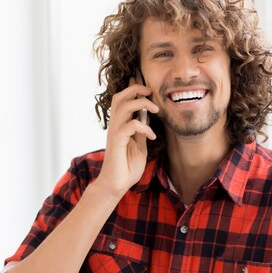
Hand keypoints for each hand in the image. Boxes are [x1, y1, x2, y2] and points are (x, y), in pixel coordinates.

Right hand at [96, 77, 158, 197]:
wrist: (116, 185)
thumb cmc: (127, 167)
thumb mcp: (139, 145)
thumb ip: (141, 131)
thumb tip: (147, 117)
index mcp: (120, 125)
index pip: (123, 100)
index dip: (133, 89)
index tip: (148, 87)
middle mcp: (115, 125)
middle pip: (120, 97)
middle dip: (135, 89)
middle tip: (151, 91)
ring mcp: (114, 132)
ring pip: (123, 106)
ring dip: (141, 103)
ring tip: (156, 109)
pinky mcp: (117, 141)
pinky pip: (130, 126)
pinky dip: (144, 127)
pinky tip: (152, 137)